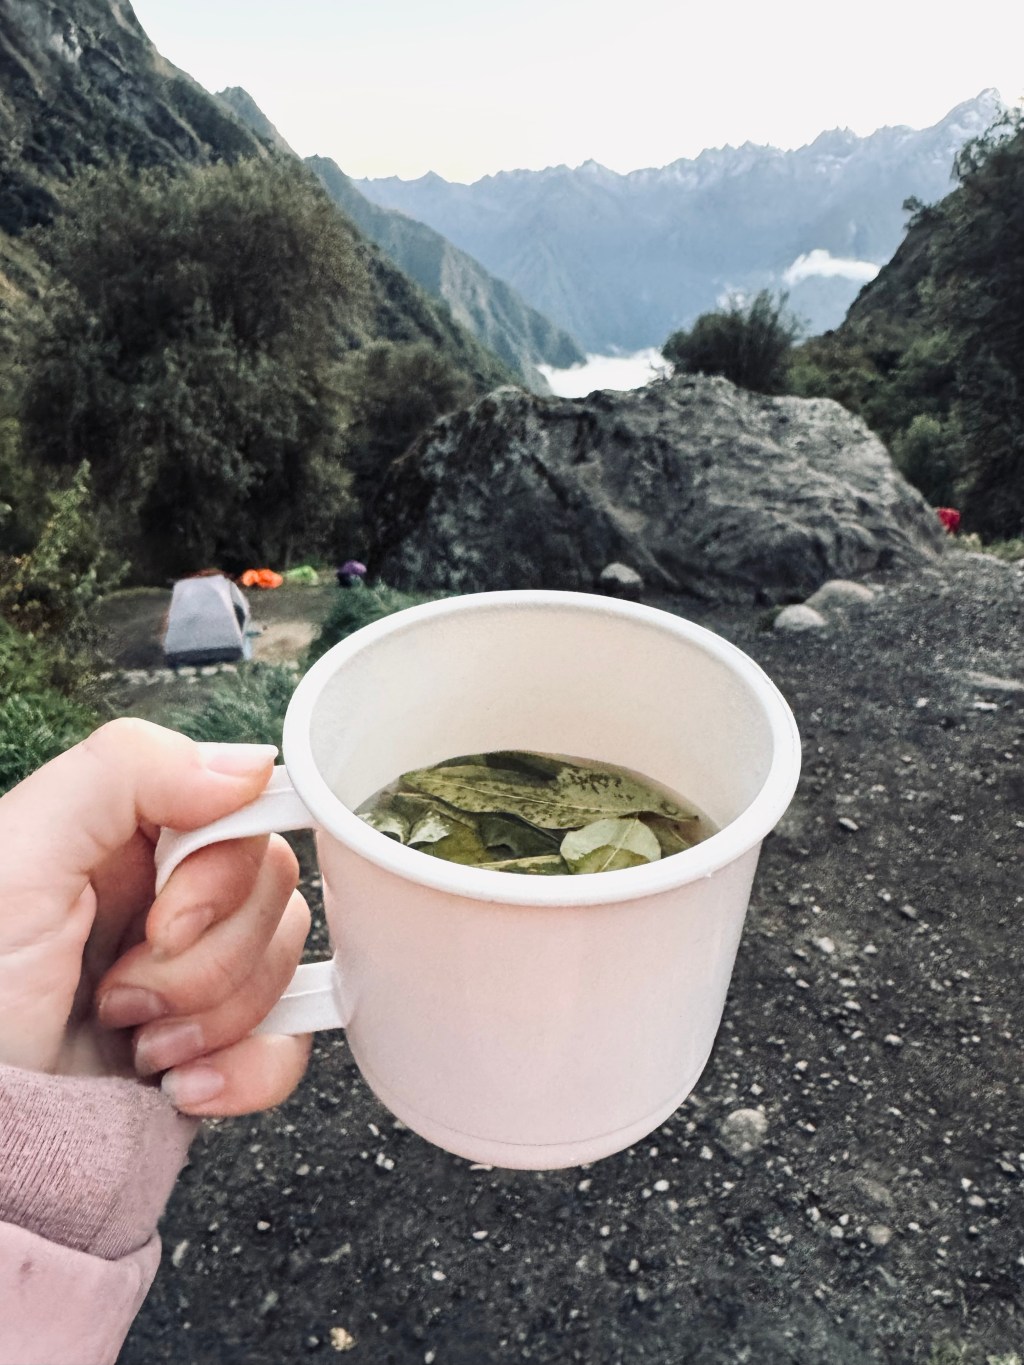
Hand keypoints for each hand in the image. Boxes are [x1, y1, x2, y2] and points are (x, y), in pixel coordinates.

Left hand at [0, 718, 311, 1115]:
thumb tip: (249, 765)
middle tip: (122, 994)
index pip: (243, 814)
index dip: (225, 874)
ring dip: (211, 1019)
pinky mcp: (218, 1045)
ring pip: (286, 965)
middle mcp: (170, 896)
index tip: (168, 922)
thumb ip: (126, 772)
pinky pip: (290, 1041)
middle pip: (275, 891)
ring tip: (135, 1045)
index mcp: (129, 838)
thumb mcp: (16, 860)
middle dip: (205, 959)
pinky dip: (246, 1070)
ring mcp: (199, 973)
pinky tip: (182, 1085)